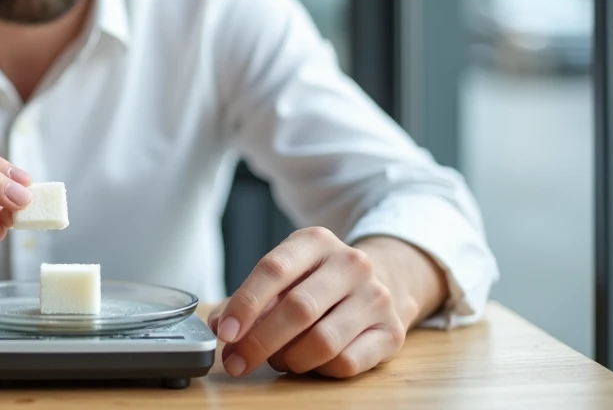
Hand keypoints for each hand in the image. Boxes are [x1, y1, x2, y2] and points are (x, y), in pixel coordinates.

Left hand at [208, 227, 407, 378]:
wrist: (384, 281)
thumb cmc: (318, 281)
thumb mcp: (285, 275)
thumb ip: (248, 299)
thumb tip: (219, 324)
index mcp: (315, 241)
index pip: (274, 269)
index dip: (245, 304)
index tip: (226, 332)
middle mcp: (350, 263)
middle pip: (298, 309)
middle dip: (260, 342)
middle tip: (237, 361)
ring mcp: (375, 297)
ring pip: (323, 341)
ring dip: (290, 359)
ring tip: (279, 359)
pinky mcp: (392, 331)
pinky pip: (346, 362)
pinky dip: (319, 370)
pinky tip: (311, 362)